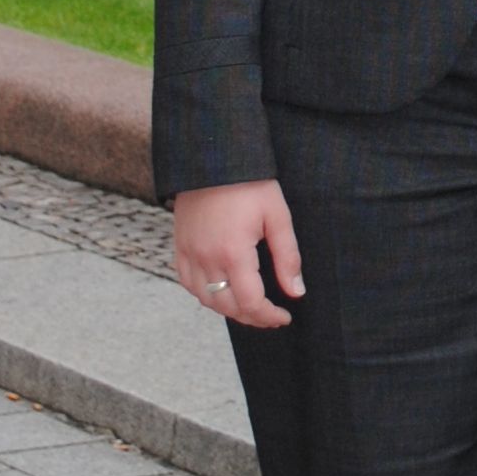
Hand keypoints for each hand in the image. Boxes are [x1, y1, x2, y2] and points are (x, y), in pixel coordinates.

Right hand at [172, 179, 302, 330]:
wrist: (213, 158)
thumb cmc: (250, 184)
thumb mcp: (277, 216)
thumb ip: (287, 257)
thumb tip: (296, 292)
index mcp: (233, 252)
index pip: (250, 302)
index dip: (269, 316)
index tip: (284, 317)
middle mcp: (207, 258)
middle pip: (227, 306)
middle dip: (252, 317)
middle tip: (271, 316)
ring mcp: (189, 253)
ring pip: (205, 299)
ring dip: (228, 309)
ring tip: (250, 306)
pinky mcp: (180, 246)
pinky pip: (188, 283)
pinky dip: (205, 295)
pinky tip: (221, 291)